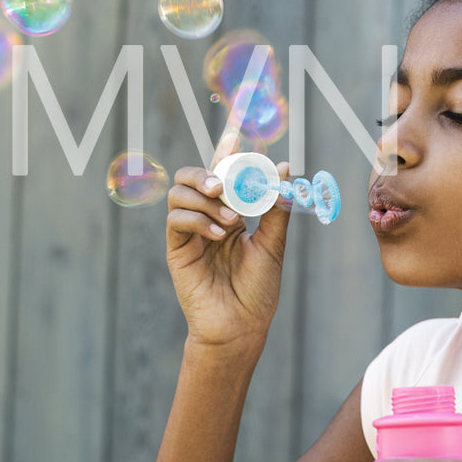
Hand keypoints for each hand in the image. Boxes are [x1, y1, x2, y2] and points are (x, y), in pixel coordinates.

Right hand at [164, 128, 293, 345]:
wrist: (242, 327)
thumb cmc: (258, 291)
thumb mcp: (273, 245)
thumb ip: (275, 208)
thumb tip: (285, 169)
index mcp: (231, 213)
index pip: (224, 175)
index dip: (226, 152)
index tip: (236, 134)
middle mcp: (208, 218)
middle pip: (191, 177)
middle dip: (207, 172)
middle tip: (225, 184)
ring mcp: (190, 234)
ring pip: (179, 194)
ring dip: (204, 197)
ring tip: (231, 218)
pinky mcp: (177, 250)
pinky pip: (175, 220)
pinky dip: (198, 219)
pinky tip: (220, 234)